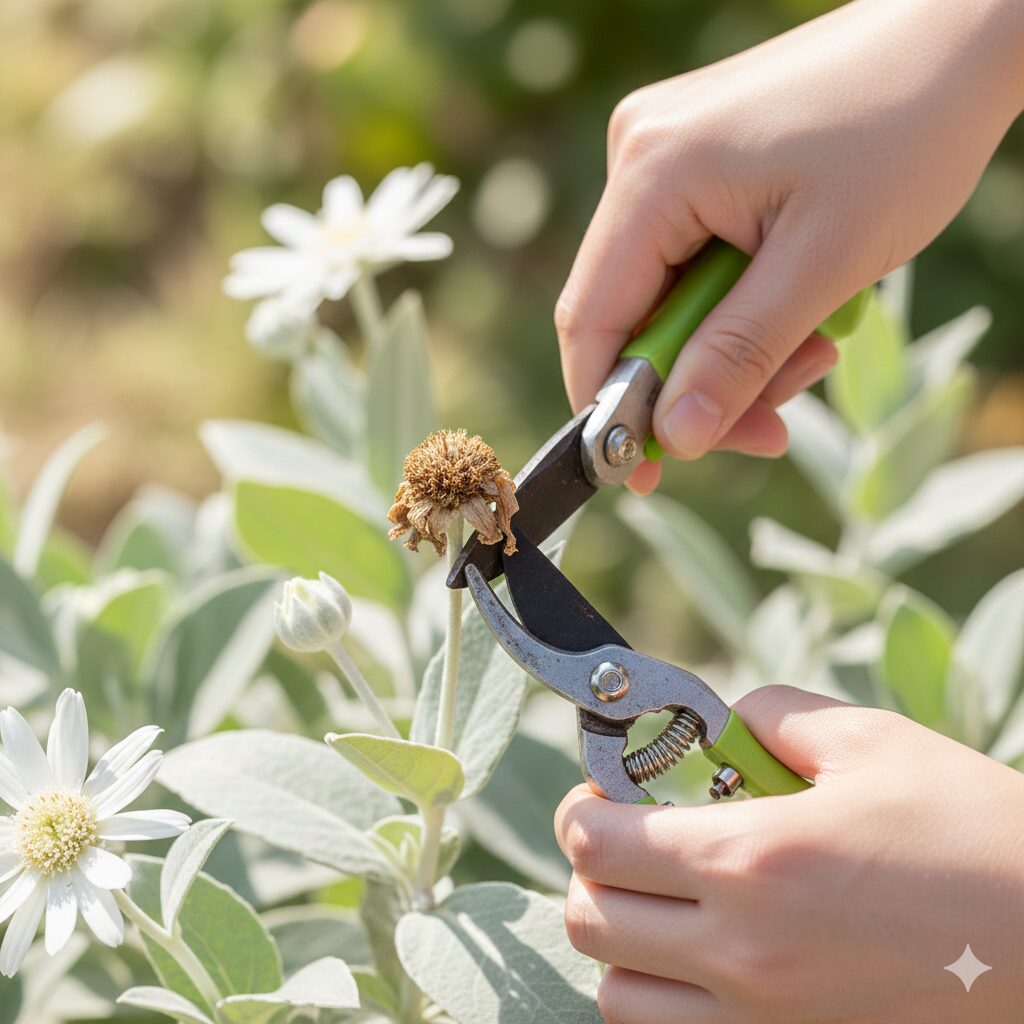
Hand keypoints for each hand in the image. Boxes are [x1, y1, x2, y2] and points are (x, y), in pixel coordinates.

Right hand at [555, 0, 1023, 492]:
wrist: (959, 36)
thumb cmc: (906, 132)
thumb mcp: (824, 266)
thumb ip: (740, 356)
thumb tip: (677, 437)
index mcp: (655, 174)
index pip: (592, 318)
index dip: (610, 406)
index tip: (644, 471)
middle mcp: (640, 158)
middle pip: (633, 316)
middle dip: (700, 383)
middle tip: (769, 428)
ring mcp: (665, 157)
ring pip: (671, 299)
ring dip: (735, 349)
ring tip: (816, 353)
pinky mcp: (695, 164)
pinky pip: (695, 265)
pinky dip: (744, 307)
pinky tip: (803, 311)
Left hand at [555, 685, 1023, 1022]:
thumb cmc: (976, 836)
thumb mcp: (872, 743)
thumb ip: (774, 713)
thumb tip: (722, 718)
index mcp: (752, 861)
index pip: (595, 843)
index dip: (583, 810)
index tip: (604, 795)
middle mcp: (742, 955)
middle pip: (588, 922)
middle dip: (593, 872)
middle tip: (631, 845)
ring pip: (620, 999)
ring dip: (626, 948)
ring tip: (669, 910)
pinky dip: (670, 1006)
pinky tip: (710, 965)